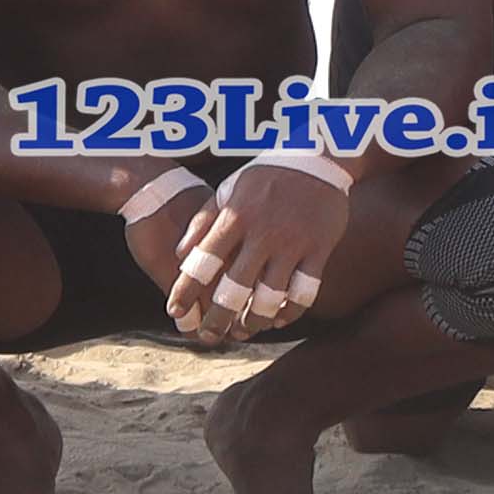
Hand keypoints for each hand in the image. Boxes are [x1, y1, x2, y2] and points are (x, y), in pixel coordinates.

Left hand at [169, 156, 346, 340]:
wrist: (316, 156)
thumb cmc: (264, 176)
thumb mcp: (228, 190)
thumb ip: (202, 222)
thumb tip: (178, 257)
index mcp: (235, 216)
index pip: (203, 262)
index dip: (185, 290)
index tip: (174, 312)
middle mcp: (262, 233)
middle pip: (234, 290)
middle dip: (217, 320)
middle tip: (208, 337)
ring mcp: (293, 243)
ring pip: (270, 298)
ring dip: (253, 322)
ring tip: (242, 331)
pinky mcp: (320, 249)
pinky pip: (305, 292)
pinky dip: (290, 312)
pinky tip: (278, 319)